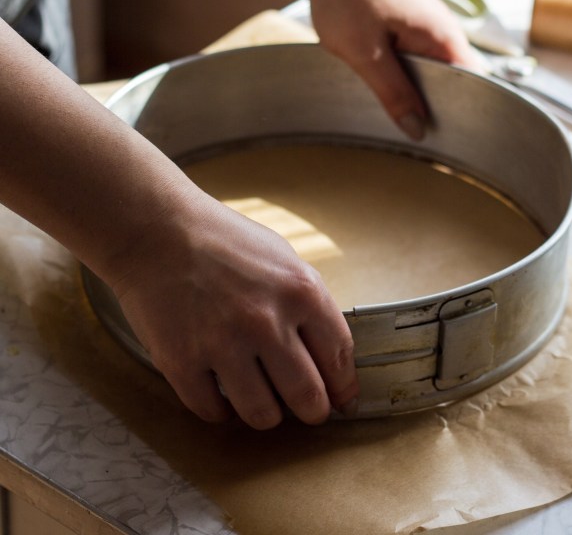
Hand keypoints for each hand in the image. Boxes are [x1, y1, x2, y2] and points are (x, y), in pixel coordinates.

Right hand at [109, 191, 357, 428]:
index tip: (343, 401)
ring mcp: (223, 344)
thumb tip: (329, 357)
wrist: (154, 229)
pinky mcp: (182, 362)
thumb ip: (308, 305)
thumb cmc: (222, 240)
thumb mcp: (284, 259)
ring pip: (263, 415)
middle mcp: (267, 321)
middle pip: (308, 397)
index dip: (345, 388)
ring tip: (262, 401)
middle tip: (308, 411)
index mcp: (301, 292)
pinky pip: (213, 411)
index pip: (340, 358)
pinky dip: (221, 410)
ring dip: (267, 414)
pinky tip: (221, 393)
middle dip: (313, 411)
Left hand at [273, 0, 480, 138]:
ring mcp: (424, 28)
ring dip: (412, 91)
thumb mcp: (366, 53)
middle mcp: (440, 31)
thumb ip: (393, 93)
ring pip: (430, 73)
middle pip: (452, 83)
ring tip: (395, 111)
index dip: (463, 113)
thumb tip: (417, 129)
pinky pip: (412, 61)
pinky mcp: (406, 27)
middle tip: (412, 132)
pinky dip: (400, 76)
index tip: (448, 138)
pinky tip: (383, 86)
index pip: (473, 84)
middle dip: (433, 107)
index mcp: (441, 36)